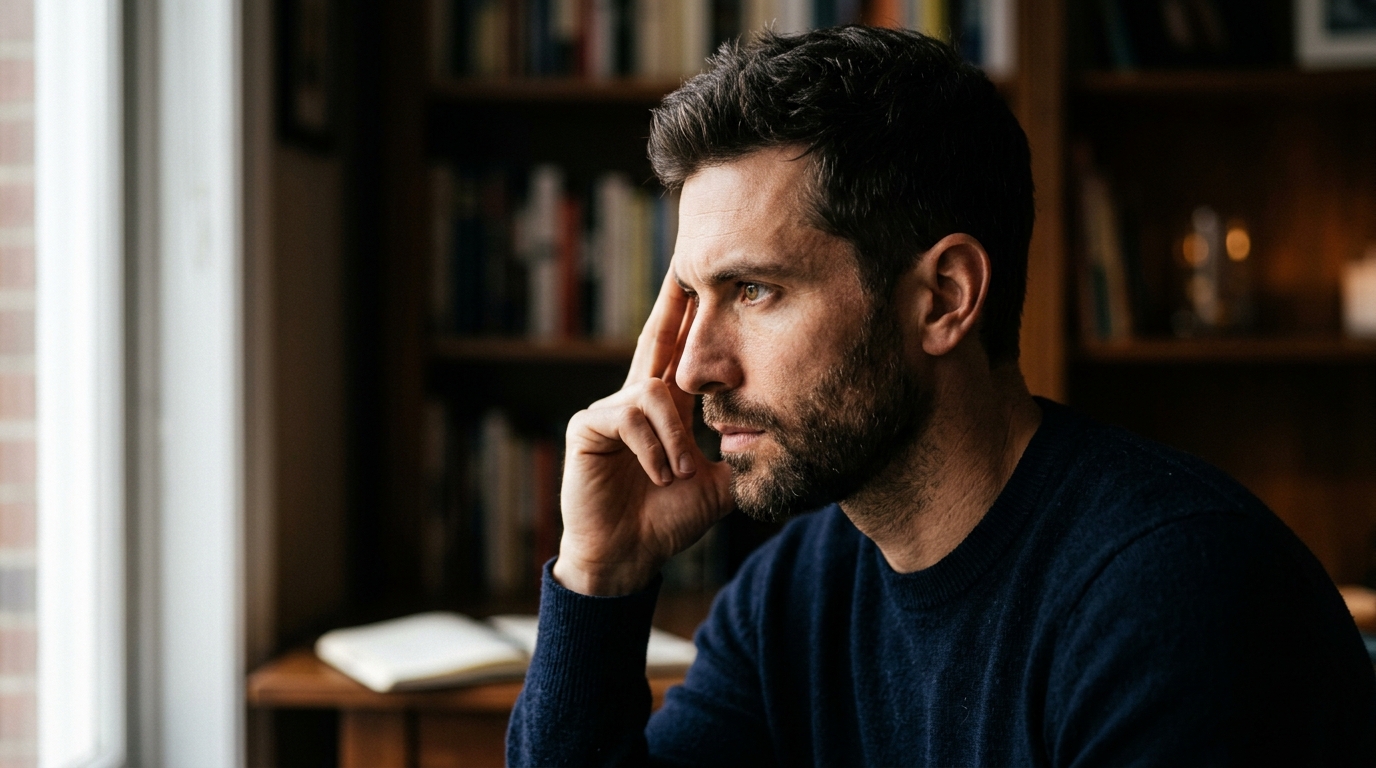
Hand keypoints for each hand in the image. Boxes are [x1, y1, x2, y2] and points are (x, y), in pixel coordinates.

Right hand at [554, 270, 733, 595]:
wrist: (627, 558)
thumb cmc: (665, 523)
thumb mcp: (717, 486)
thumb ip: (742, 459)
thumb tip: (788, 445)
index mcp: (667, 409)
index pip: (684, 353)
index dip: (694, 319)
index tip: (707, 283)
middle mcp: (636, 400)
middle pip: (656, 339)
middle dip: (672, 303)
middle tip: (684, 264)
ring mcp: (608, 411)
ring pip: (655, 394)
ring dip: (675, 439)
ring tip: (678, 474)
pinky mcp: (587, 426)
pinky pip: (631, 416)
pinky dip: (653, 449)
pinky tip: (657, 475)